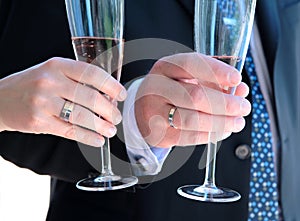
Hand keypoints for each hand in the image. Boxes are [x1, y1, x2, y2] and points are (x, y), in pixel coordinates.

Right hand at [0, 57, 126, 146]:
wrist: (0, 99)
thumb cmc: (32, 84)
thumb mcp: (52, 72)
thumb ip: (76, 79)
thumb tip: (107, 95)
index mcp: (57, 65)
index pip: (92, 73)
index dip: (111, 85)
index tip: (122, 94)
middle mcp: (50, 82)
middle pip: (90, 98)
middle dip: (110, 110)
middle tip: (117, 117)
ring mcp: (43, 103)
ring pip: (82, 117)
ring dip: (101, 126)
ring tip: (111, 130)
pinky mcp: (39, 122)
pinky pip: (70, 131)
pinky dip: (88, 137)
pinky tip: (98, 140)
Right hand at [134, 52, 250, 147]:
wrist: (143, 110)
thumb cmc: (170, 91)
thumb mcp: (185, 77)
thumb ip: (212, 80)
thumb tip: (241, 90)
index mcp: (165, 67)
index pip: (190, 64)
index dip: (216, 71)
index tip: (237, 79)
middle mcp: (156, 88)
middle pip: (195, 96)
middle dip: (226, 104)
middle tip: (244, 107)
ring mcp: (154, 113)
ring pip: (193, 120)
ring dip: (221, 122)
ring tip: (238, 122)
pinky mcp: (159, 134)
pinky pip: (189, 137)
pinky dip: (211, 135)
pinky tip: (223, 131)